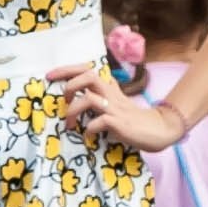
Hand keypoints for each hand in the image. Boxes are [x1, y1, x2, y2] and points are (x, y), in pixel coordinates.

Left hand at [65, 70, 185, 152]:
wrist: (158, 130)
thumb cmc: (133, 117)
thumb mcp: (117, 101)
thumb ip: (105, 93)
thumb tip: (92, 87)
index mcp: (108, 87)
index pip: (86, 70)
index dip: (66, 70)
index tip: (49, 76)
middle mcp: (110, 94)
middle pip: (88, 76)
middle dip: (70, 86)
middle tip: (64, 100)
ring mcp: (114, 108)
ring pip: (89, 99)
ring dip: (73, 111)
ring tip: (69, 124)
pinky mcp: (119, 124)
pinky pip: (98, 122)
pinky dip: (88, 129)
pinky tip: (88, 136)